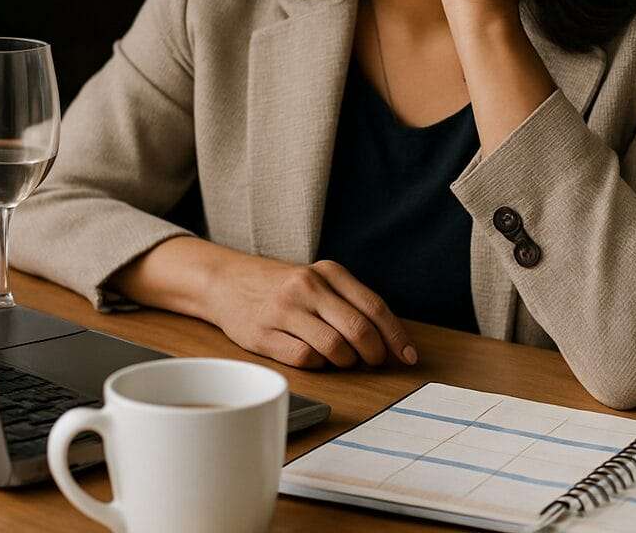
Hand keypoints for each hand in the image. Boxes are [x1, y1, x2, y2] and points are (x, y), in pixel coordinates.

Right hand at [206, 254, 418, 369]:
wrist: (227, 280)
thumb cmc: (282, 286)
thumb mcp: (318, 280)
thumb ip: (351, 302)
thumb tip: (390, 339)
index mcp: (328, 271)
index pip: (374, 307)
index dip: (396, 336)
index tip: (408, 356)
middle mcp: (308, 286)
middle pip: (359, 330)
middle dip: (374, 354)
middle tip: (374, 361)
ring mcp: (284, 310)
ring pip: (335, 349)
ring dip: (346, 361)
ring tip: (341, 358)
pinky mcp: (264, 334)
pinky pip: (305, 359)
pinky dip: (317, 365)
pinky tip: (313, 356)